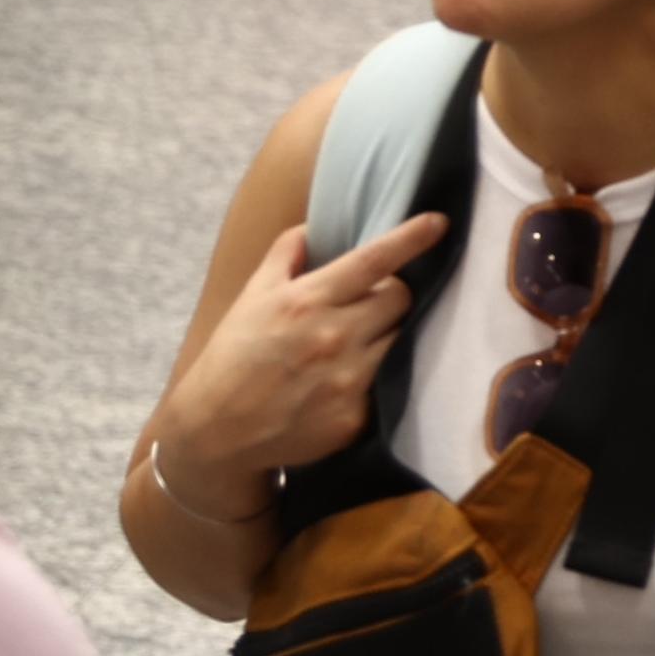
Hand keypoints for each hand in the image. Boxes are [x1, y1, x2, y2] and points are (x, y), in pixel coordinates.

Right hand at [150, 213, 450, 505]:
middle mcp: (333, 337)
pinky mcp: (355, 417)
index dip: (410, 238)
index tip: (438, 222)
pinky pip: (388, 383)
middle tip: (370, 305)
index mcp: (306, 301)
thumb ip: (286, 255)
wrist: (215, 433)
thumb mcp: (251, 297)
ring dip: (388, 334)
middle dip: (392, 295)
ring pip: (402, 339)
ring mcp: (348, 379)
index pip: (373, 261)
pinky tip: (347, 381)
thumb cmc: (233, 357)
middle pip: (400, 298)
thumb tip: (315, 226)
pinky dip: (375, 376)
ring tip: (360, 343)